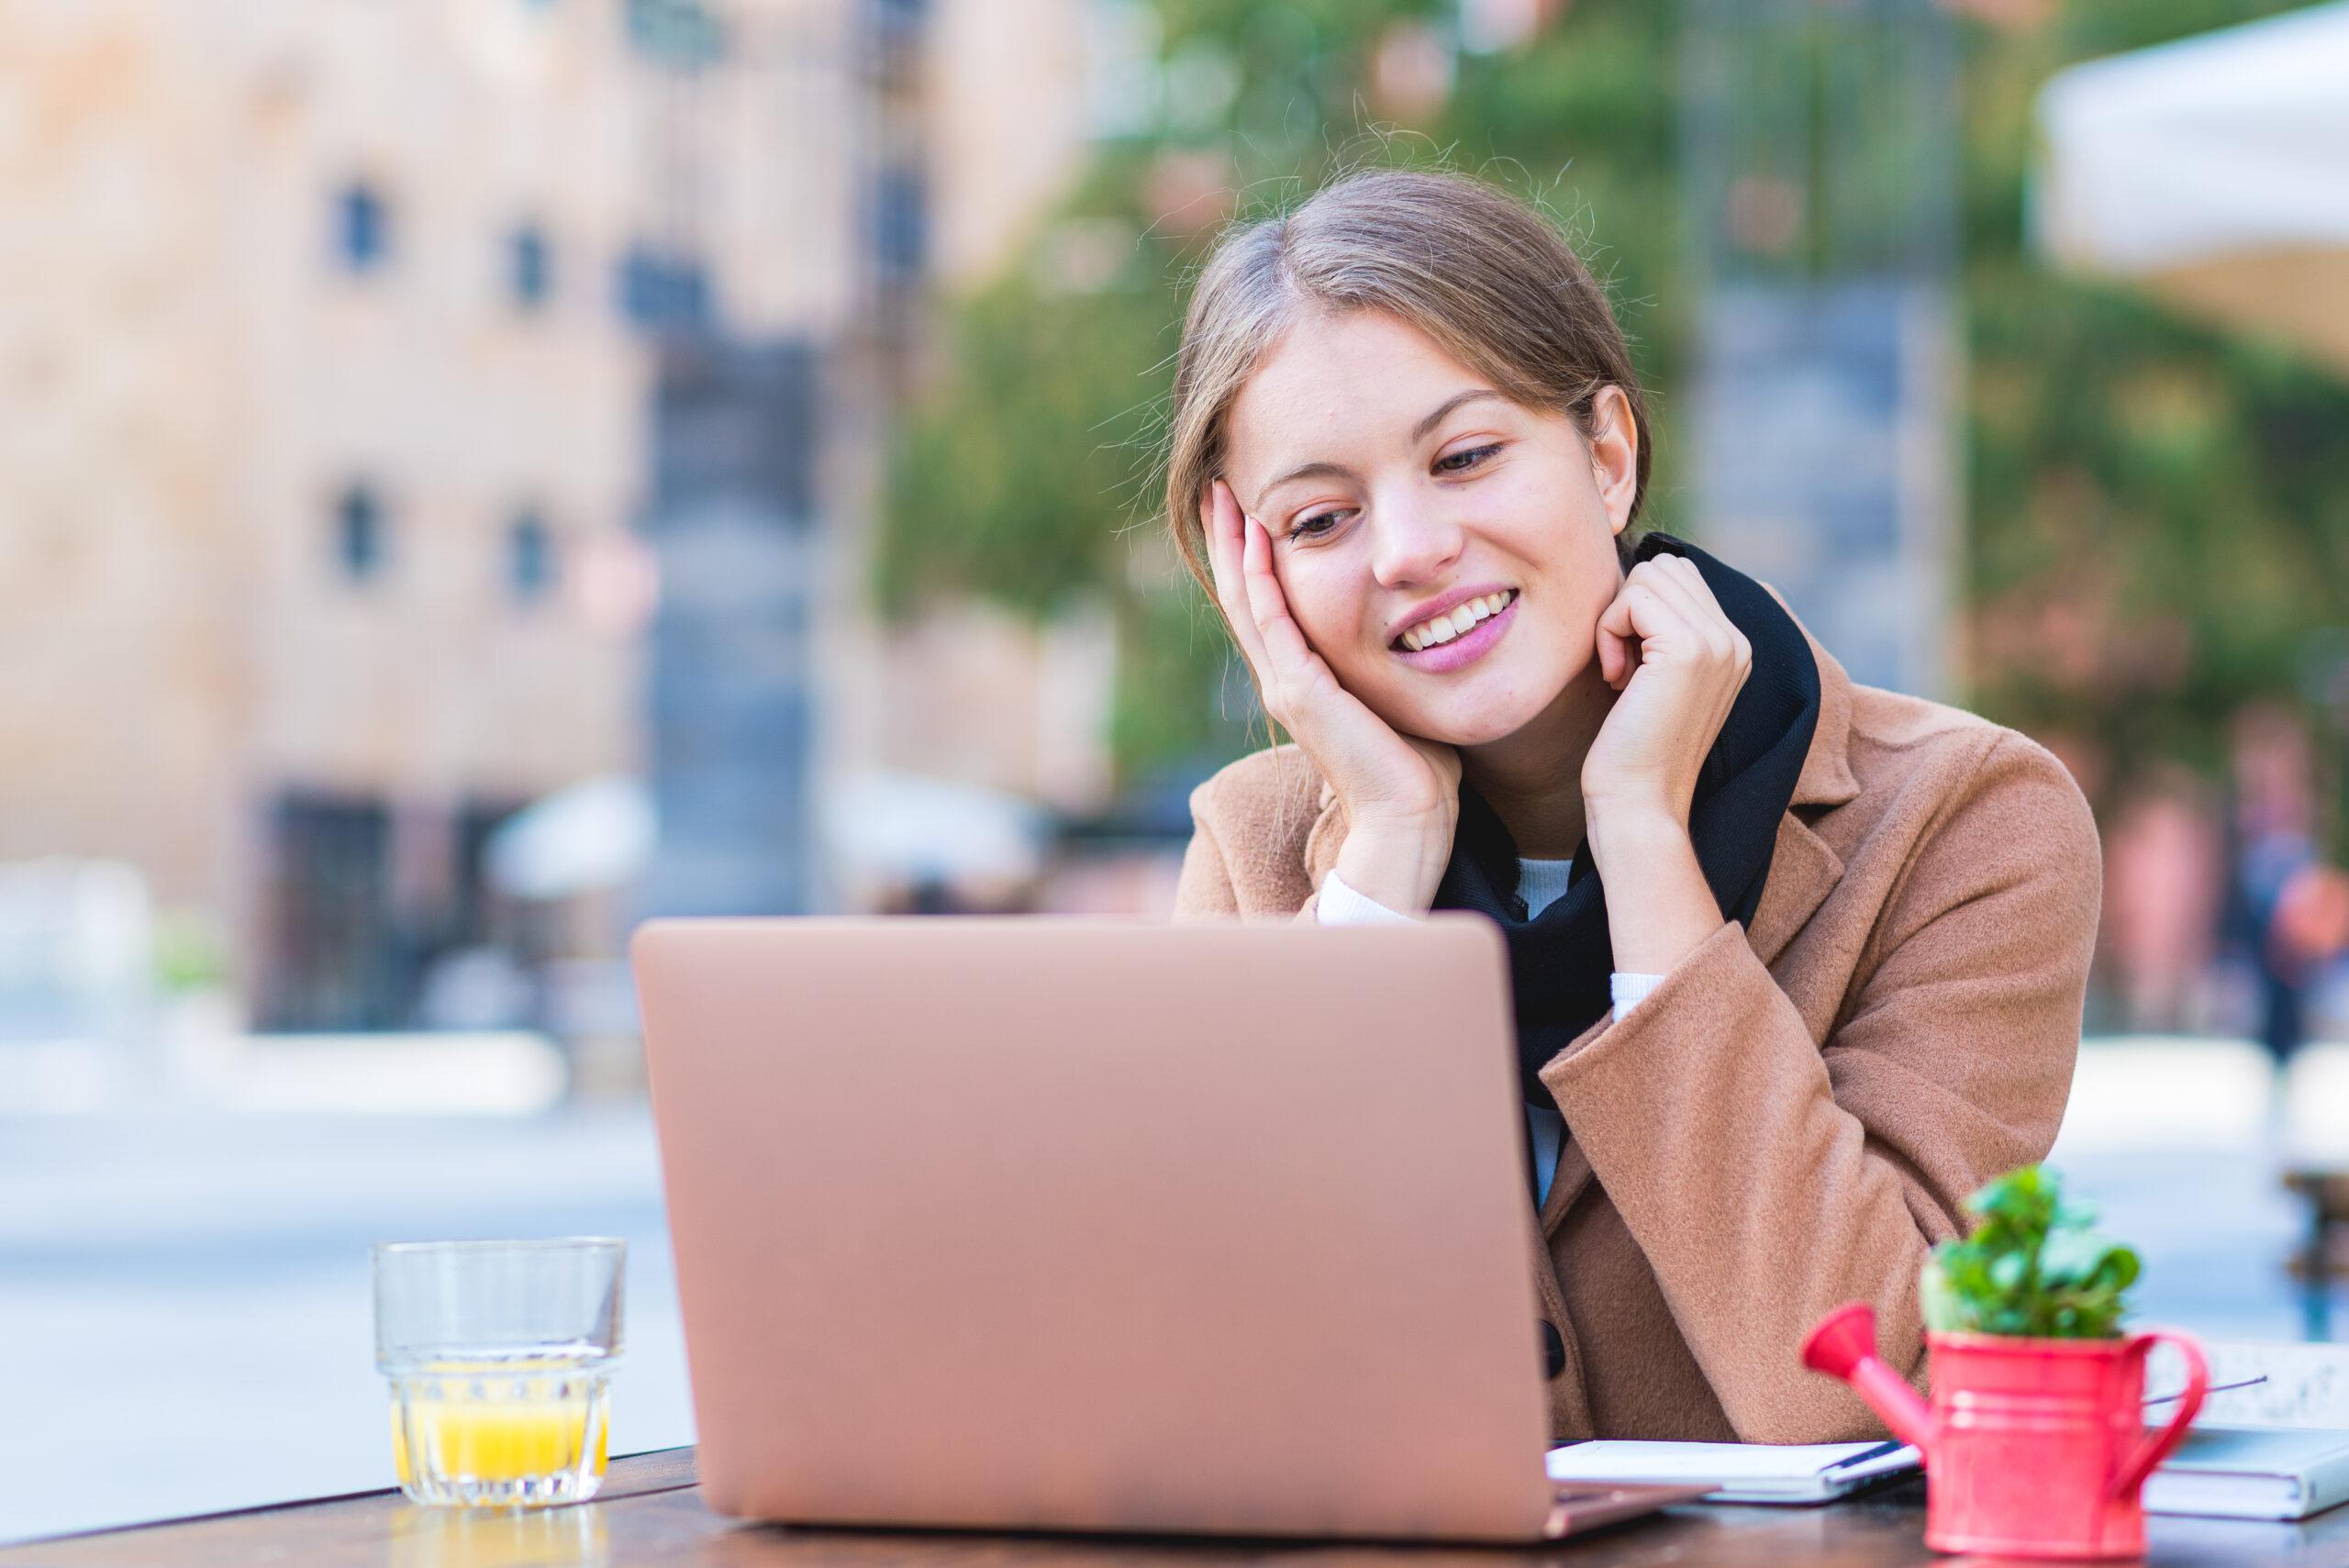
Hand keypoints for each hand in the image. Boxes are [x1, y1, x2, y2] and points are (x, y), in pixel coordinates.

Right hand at [1202, 479, 1460, 912]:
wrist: (1409, 818)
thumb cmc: (1417, 767)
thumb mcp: (1399, 693)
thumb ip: (1393, 661)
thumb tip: (1424, 624)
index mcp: (1302, 679)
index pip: (1265, 605)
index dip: (1252, 555)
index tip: (1249, 506)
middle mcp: (1283, 679)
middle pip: (1241, 595)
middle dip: (1229, 538)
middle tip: (1219, 485)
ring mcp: (1286, 686)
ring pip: (1245, 602)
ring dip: (1233, 547)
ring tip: (1225, 497)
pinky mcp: (1300, 693)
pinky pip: (1272, 622)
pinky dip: (1260, 579)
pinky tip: (1256, 539)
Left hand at [1580, 554, 1750, 971]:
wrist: (1639, 805)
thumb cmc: (1631, 749)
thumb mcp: (1654, 679)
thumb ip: (1660, 630)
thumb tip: (1637, 574)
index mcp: (1733, 646)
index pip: (1678, 575)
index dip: (1638, 610)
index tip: (1630, 666)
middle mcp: (1736, 639)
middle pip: (1664, 568)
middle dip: (1627, 608)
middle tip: (1623, 667)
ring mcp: (1718, 642)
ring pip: (1648, 576)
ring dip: (1616, 621)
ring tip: (1622, 674)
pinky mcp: (1690, 650)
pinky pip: (1631, 597)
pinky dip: (1608, 631)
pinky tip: (1617, 679)